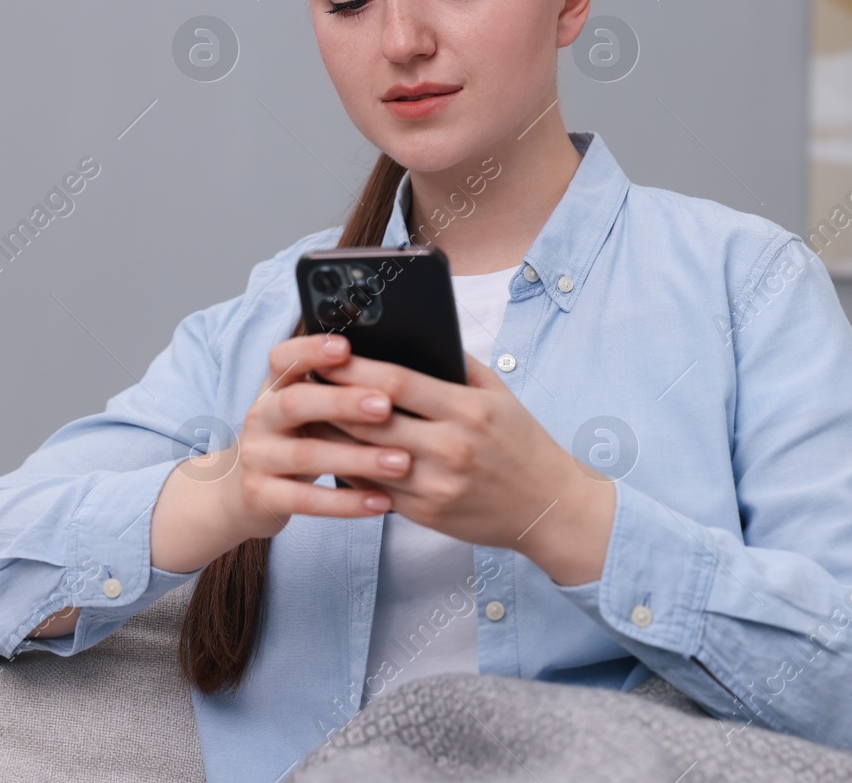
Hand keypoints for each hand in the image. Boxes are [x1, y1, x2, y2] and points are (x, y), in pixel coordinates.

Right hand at [203, 332, 416, 542]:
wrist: (238, 494)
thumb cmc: (289, 441)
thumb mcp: (300, 410)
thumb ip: (332, 390)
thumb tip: (393, 374)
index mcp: (274, 389)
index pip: (283, 359)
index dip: (310, 350)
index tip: (345, 347)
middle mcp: (261, 418)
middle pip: (296, 402)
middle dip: (342, 402)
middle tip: (385, 405)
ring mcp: (259, 458)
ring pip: (307, 455)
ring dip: (357, 458)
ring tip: (400, 462)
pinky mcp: (262, 497)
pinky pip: (307, 500)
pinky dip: (346, 503)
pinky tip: (381, 501)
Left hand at [311, 349, 616, 585]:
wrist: (547, 508)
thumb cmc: (522, 443)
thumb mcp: (499, 395)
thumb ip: (457, 366)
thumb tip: (412, 338)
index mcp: (469, 411)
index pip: (398, 383)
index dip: (356, 368)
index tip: (327, 354)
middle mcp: (451, 448)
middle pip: (373, 420)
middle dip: (333, 399)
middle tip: (303, 382)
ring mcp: (437, 485)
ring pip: (367, 457)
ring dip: (333, 436)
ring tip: (309, 415)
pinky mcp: (426, 514)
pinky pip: (375, 488)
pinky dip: (350, 469)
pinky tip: (332, 453)